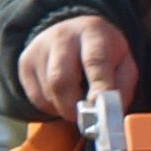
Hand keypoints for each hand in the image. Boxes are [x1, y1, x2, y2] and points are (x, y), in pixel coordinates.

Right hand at [20, 11, 139, 125]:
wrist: (72, 32)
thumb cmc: (103, 54)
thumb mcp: (124, 63)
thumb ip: (122, 87)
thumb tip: (111, 113)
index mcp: (93, 33)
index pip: (94, 61)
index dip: (99, 88)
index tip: (102, 111)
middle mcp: (62, 37)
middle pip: (61, 80)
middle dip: (75, 108)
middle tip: (88, 119)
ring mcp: (39, 49)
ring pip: (48, 93)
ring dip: (65, 108)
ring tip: (78, 100)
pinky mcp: (25, 63)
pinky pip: (37, 98)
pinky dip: (52, 107)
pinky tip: (63, 97)